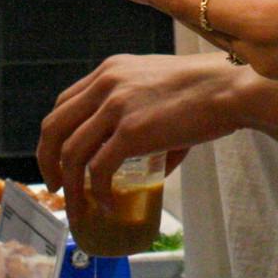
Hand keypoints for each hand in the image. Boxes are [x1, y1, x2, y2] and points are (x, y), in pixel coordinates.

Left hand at [37, 53, 256, 203]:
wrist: (229, 88)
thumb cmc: (207, 90)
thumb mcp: (160, 88)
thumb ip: (142, 118)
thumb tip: (148, 166)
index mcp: (110, 70)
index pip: (64, 103)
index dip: (55, 136)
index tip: (58, 159)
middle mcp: (106, 83)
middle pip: (54, 127)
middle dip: (47, 162)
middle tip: (57, 186)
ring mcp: (116, 106)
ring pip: (71, 154)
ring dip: (71, 187)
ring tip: (80, 207)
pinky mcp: (130, 131)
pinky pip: (98, 170)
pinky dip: (98, 194)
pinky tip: (108, 206)